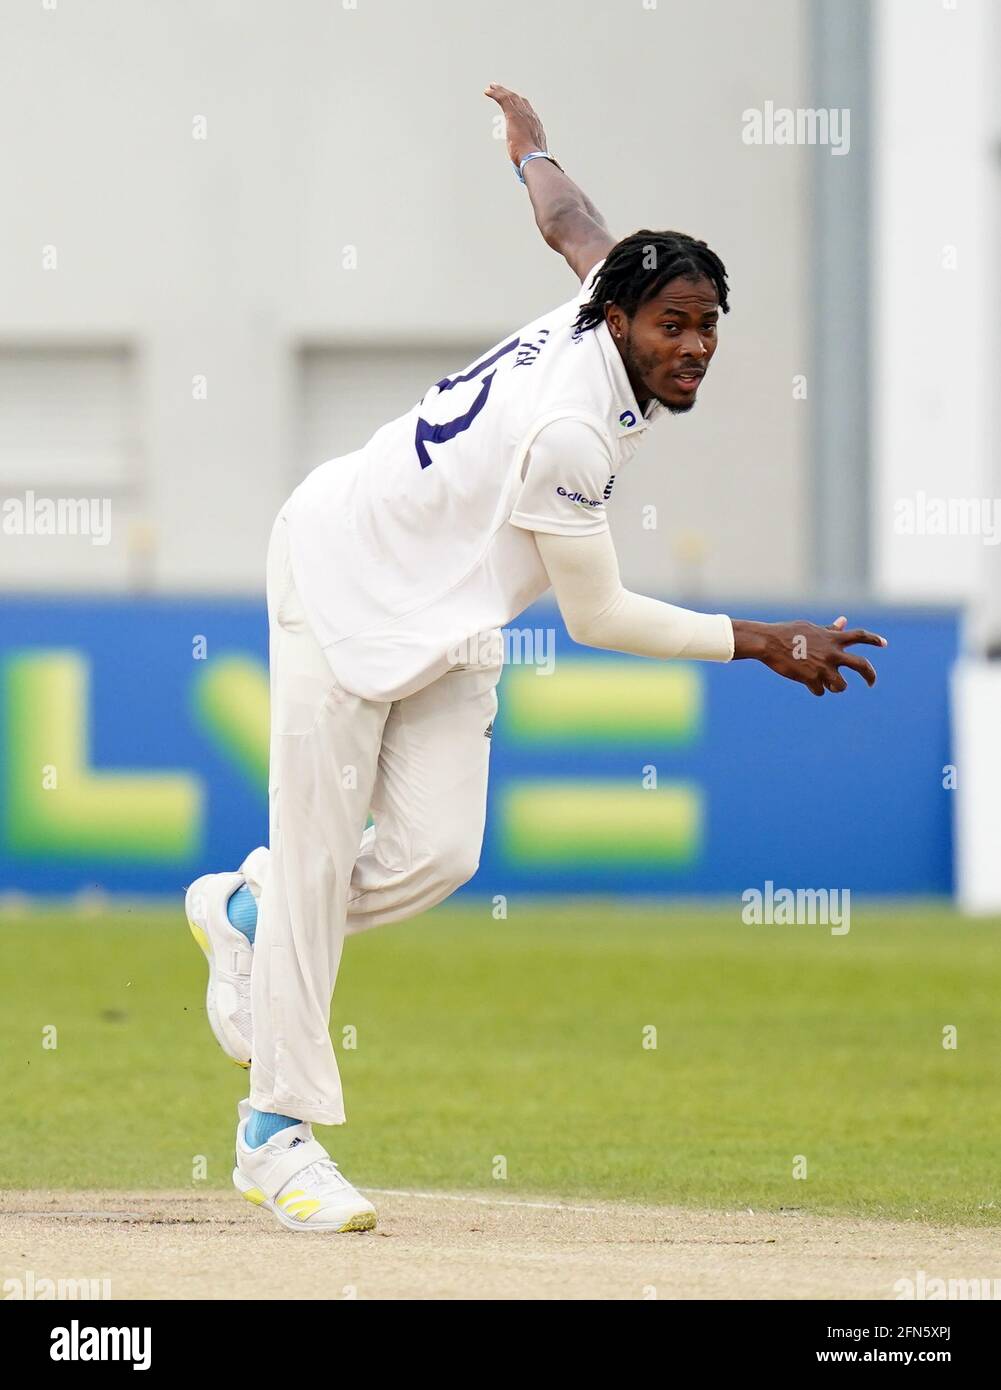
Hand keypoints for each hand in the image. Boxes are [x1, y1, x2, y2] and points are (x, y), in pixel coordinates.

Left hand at [484, 83, 548, 169]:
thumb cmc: (533, 163)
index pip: (528, 112)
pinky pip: (503, 99)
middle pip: (520, 101)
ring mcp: (523, 115)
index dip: (520, 106)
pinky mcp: (513, 115)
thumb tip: (525, 166)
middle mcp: (532, 118)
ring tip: (491, 88)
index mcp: (537, 127)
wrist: (534, 159)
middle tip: (500, 90)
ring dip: (500, 91)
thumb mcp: (532, 158)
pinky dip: (495, 94)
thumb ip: (529, 157)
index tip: (513, 104)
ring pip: (511, 97)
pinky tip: (487, 91)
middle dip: (510, 95)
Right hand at [731, 615, 886, 695]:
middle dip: (870, 675)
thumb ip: (829, 629)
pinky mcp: (811, 679)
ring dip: (836, 687)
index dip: (874, 639)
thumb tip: (844, 621)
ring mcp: (823, 667)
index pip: (860, 636)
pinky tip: (806, 682)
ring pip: (841, 686)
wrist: (768, 642)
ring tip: (828, 684)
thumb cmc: (787, 633)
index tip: (884, 644)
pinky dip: (815, 689)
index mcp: (833, 638)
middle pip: (862, 666)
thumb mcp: (811, 628)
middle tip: (871, 683)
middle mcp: (832, 653)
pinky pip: (820, 691)